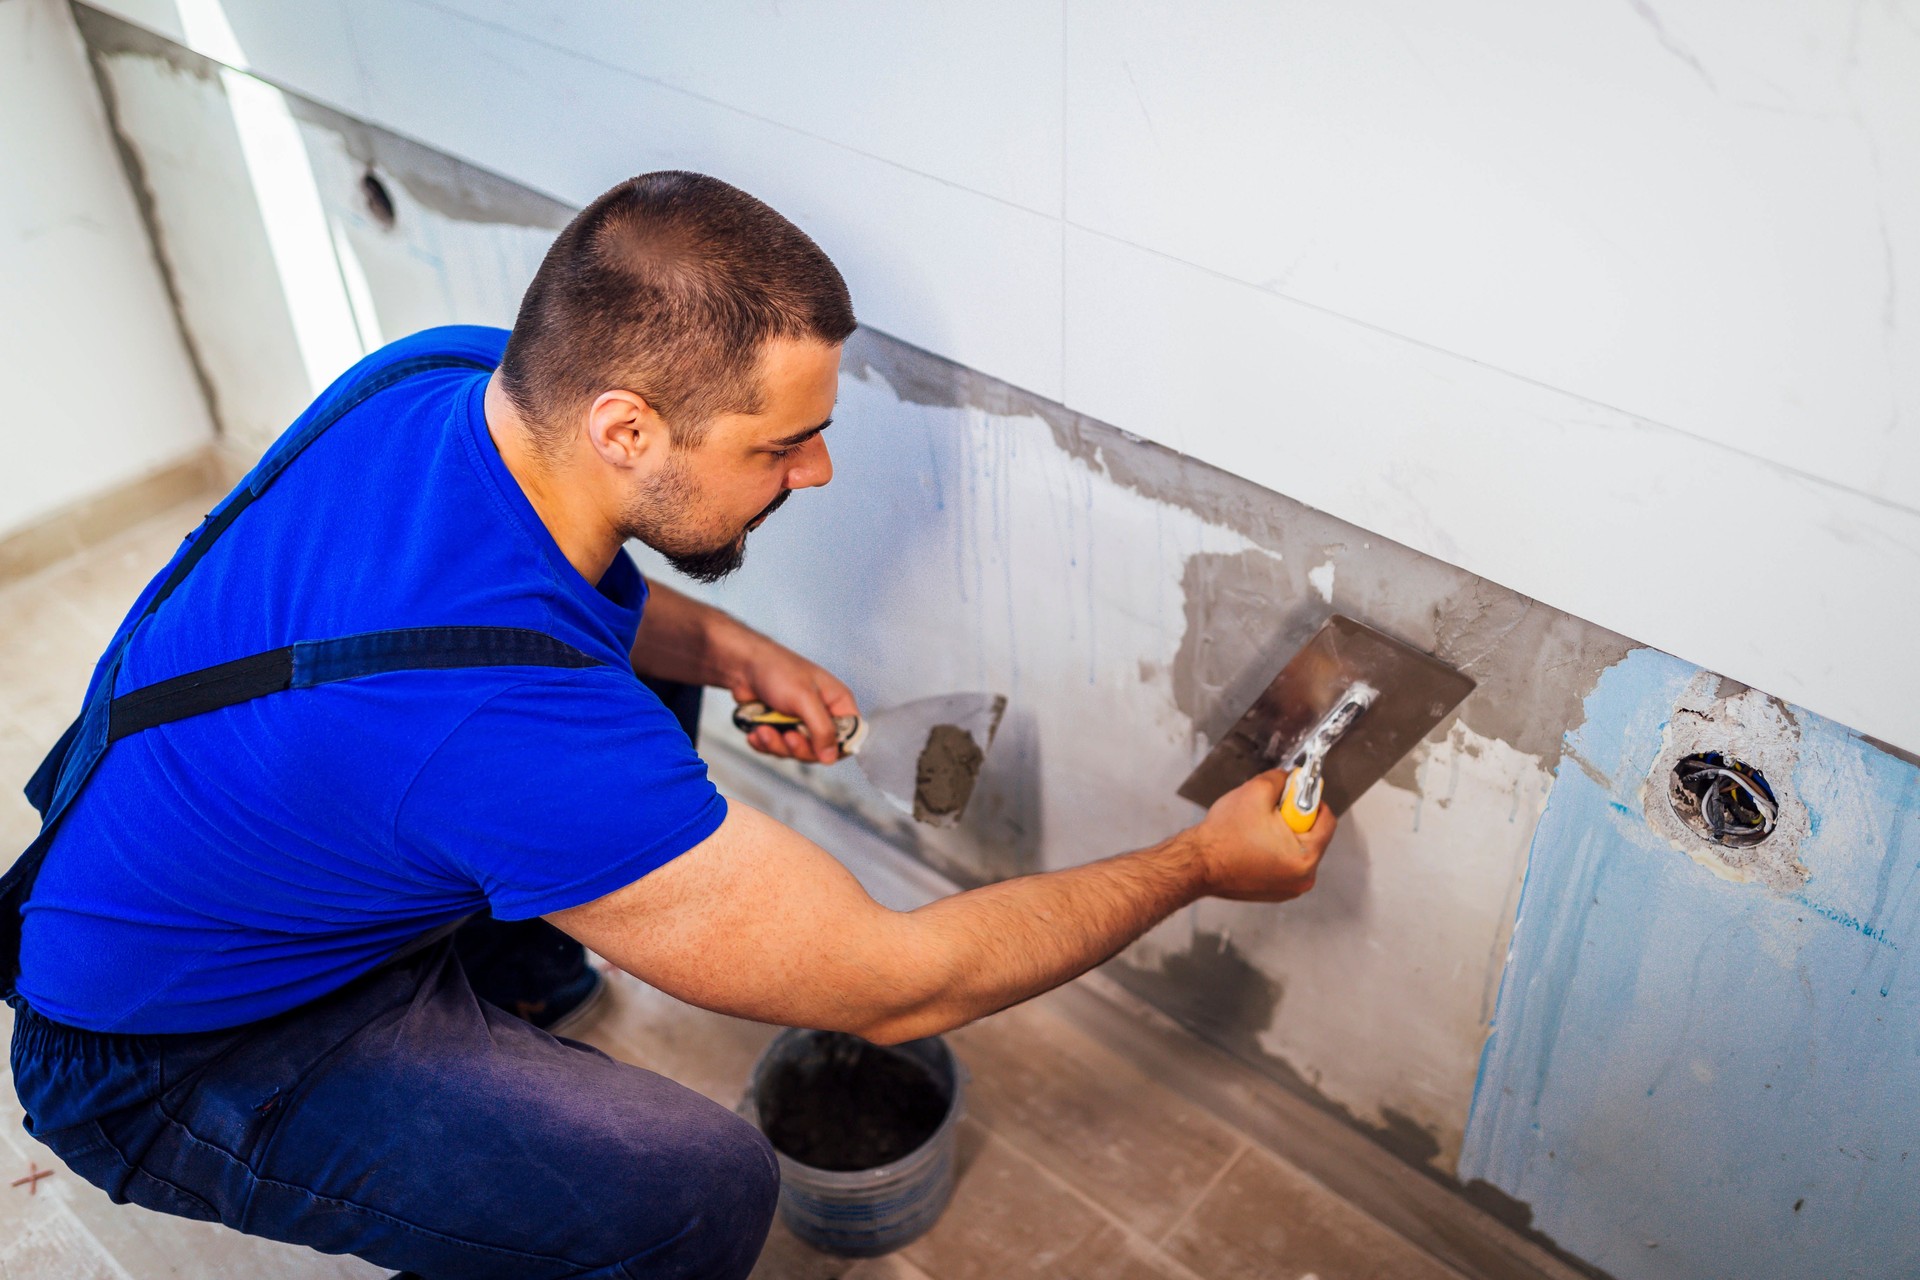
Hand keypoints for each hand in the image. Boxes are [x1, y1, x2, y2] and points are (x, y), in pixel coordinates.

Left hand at [729, 637, 858, 763]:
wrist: (742, 664)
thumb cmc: (777, 670)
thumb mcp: (804, 699)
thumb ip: (821, 729)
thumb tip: (830, 758)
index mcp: (837, 702)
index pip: (849, 737)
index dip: (835, 748)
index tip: (817, 750)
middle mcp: (822, 714)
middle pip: (820, 750)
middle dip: (798, 747)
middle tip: (786, 736)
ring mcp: (800, 722)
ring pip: (796, 751)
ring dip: (776, 745)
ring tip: (762, 730)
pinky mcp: (780, 728)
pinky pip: (777, 748)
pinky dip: (765, 744)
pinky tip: (756, 732)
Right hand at [1189, 767, 1335, 901]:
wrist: (1196, 863)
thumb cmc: (1223, 835)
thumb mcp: (1256, 791)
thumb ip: (1281, 780)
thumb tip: (1292, 778)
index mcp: (1305, 858)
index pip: (1327, 821)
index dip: (1311, 800)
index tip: (1294, 794)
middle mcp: (1302, 880)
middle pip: (1312, 836)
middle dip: (1293, 818)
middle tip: (1269, 812)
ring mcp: (1288, 889)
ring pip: (1297, 849)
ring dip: (1283, 835)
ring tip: (1256, 829)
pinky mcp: (1274, 892)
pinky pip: (1284, 863)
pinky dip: (1273, 851)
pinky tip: (1252, 844)